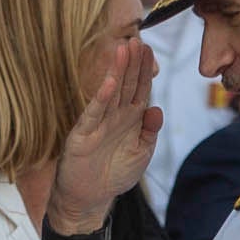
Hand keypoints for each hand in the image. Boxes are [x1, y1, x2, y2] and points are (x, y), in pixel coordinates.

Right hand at [48, 33, 160, 232]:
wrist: (89, 199)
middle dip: (132, 63)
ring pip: (110, 93)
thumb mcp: (140, 154)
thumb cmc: (115, 175)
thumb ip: (149, 133)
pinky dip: (102, 99)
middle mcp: (114, 117)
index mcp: (130, 120)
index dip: (145, 71)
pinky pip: (93, 114)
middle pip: (126, 85)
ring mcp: (97, 123)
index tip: (150, 50)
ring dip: (117, 72)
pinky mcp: (83, 135)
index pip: (139, 90)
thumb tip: (157, 109)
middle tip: (137, 40)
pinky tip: (109, 83)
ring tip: (123, 50)